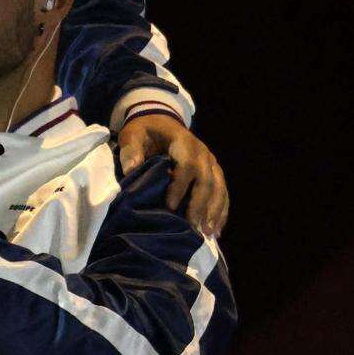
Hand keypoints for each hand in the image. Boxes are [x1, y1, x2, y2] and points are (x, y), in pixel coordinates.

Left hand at [116, 113, 229, 236]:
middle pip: (208, 180)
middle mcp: (203, 152)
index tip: (170, 207)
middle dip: (201, 205)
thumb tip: (131, 170)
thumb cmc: (145, 131)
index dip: (181, 186)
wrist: (160, 121)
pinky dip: (221, 211)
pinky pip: (223, 192)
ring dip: (215, 212)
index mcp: (184, 142)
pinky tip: (217, 230)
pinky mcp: (214, 172)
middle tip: (194, 227)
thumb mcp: (133, 134)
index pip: (188, 165)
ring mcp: (211, 162)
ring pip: (219, 188)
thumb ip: (131, 150)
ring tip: (208, 233)